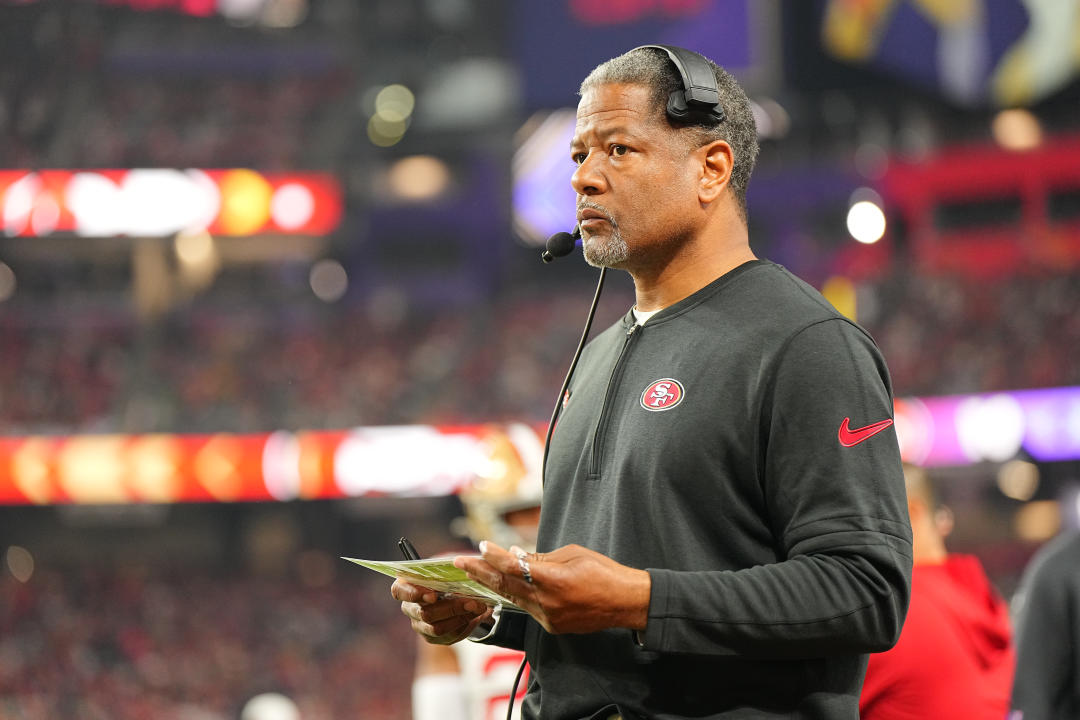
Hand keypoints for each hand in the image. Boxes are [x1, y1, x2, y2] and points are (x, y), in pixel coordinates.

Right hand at [392, 578, 493, 644]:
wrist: (450, 592)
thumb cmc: (444, 576)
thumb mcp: (444, 571)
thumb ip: (447, 573)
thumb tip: (466, 572)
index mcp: (405, 586)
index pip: (399, 591)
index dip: (414, 594)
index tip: (433, 595)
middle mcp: (409, 607)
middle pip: (424, 613)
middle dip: (451, 608)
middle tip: (471, 602)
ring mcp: (419, 625)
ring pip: (437, 628)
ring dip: (460, 617)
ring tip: (477, 608)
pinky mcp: (431, 637)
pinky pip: (447, 636)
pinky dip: (464, 626)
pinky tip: (474, 616)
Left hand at [454, 541, 650, 634]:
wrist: (625, 602)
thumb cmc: (603, 572)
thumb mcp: (571, 555)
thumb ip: (541, 558)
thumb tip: (516, 555)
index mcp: (552, 580)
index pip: (514, 567)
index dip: (494, 556)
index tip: (481, 546)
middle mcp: (546, 602)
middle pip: (505, 585)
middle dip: (481, 572)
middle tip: (460, 562)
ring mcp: (548, 617)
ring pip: (513, 598)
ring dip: (494, 584)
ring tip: (475, 572)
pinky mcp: (551, 626)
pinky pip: (528, 608)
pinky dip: (516, 595)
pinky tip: (506, 585)